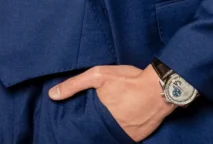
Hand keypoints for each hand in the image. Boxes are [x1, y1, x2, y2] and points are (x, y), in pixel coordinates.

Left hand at [49, 65, 174, 140]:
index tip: (73, 120)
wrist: (160, 88)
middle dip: (91, 126)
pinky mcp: (136, 138)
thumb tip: (52, 95)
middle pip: (94, 131)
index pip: (81, 125)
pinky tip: (119, 123)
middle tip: (92, 118)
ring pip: (108, 135)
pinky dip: (119, 132)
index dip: (77, 123)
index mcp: (98, 115)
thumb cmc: (129, 79)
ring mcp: (124, 136)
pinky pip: (122, 138)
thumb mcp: (99, 74)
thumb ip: (74, 85)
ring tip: (104, 121)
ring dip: (105, 129)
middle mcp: (110, 129)